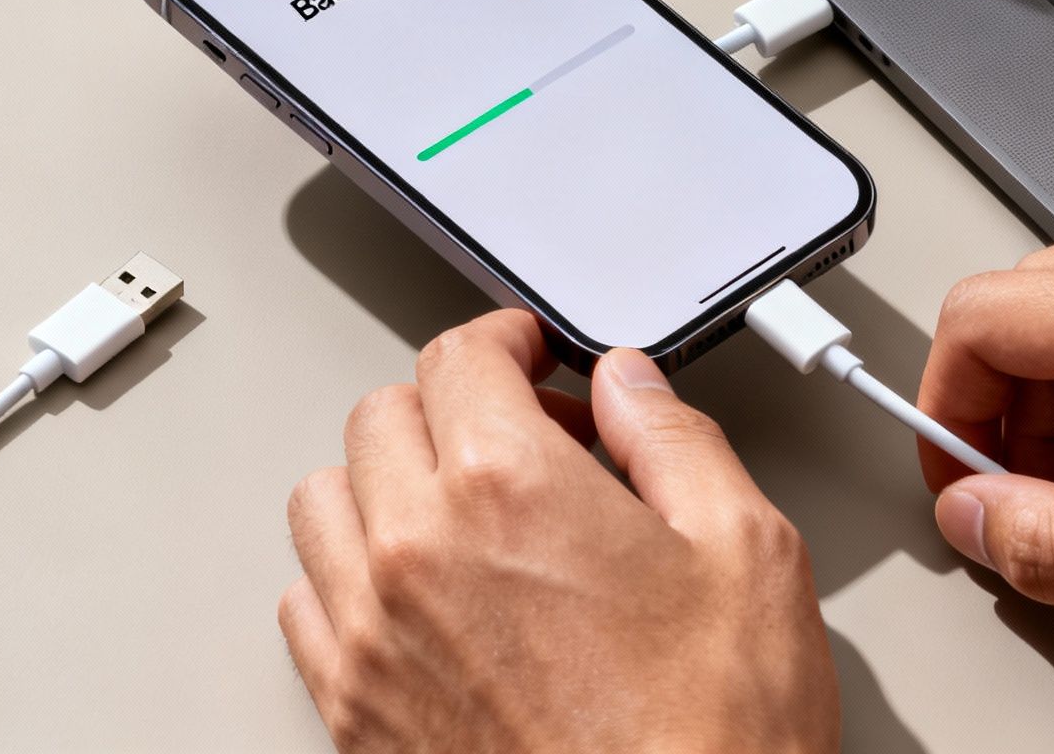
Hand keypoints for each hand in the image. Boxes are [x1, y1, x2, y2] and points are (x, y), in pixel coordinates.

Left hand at [280, 310, 838, 752]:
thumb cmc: (710, 740)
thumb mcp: (747, 554)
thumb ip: (675, 441)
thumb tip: (632, 386)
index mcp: (510, 489)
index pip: (460, 357)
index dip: (504, 340)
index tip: (526, 354)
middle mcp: (420, 551)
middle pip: (382, 416)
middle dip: (450, 405)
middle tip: (519, 435)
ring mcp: (373, 635)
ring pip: (326, 501)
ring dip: (385, 483)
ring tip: (457, 507)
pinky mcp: (353, 712)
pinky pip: (305, 605)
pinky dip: (347, 578)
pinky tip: (414, 594)